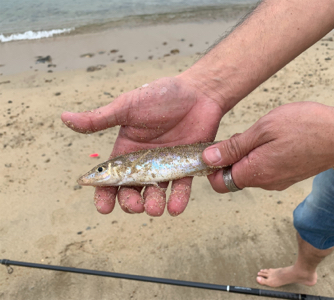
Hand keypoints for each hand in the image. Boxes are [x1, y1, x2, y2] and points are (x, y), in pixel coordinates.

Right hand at [61, 76, 222, 215]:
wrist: (197, 92)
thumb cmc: (160, 96)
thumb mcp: (127, 107)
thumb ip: (100, 118)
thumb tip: (64, 117)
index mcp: (126, 150)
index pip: (111, 177)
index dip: (104, 193)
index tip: (103, 207)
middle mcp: (144, 162)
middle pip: (132, 190)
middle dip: (130, 202)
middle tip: (134, 206)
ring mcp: (165, 166)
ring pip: (155, 192)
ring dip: (152, 204)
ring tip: (154, 209)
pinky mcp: (186, 167)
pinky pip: (181, 187)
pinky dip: (178, 199)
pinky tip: (174, 208)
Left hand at [202, 101, 333, 191]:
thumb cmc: (306, 126)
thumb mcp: (264, 129)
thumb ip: (234, 147)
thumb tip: (208, 159)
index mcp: (257, 173)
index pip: (219, 183)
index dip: (212, 167)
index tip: (216, 148)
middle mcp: (266, 183)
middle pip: (233, 177)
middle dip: (231, 157)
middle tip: (245, 134)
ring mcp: (279, 181)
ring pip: (249, 172)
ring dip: (247, 155)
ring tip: (263, 134)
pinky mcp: (288, 176)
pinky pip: (265, 170)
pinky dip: (261, 156)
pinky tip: (274, 140)